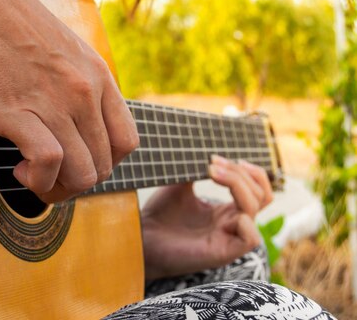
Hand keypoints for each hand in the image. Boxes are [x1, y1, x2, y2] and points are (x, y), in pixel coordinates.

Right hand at [0, 0, 138, 202]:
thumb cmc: (8, 22)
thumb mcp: (63, 48)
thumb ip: (77, 83)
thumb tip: (72, 120)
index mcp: (98, 76)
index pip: (127, 142)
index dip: (104, 164)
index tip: (76, 162)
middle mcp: (84, 91)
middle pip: (104, 165)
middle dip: (76, 184)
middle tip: (48, 178)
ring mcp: (55, 101)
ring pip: (82, 173)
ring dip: (58, 190)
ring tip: (31, 177)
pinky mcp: (19, 111)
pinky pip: (49, 163)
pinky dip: (37, 179)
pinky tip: (18, 169)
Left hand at [141, 155, 273, 280]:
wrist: (143, 238)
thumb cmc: (159, 215)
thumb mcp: (180, 185)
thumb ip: (196, 169)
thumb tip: (206, 150)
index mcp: (226, 210)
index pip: (257, 189)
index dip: (248, 170)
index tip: (217, 158)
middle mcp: (232, 224)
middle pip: (260, 194)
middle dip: (239, 173)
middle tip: (212, 163)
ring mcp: (229, 238)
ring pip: (255, 209)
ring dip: (238, 185)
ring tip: (212, 172)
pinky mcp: (222, 253)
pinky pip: (251, 238)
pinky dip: (244, 220)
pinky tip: (220, 209)